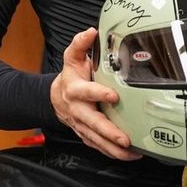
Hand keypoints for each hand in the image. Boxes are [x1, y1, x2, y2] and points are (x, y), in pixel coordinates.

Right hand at [50, 27, 140, 160]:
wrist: (56, 97)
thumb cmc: (71, 76)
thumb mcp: (72, 57)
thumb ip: (80, 44)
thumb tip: (90, 31)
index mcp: (75, 90)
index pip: (87, 92)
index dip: (99, 94)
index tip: (114, 96)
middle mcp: (78, 110)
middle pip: (93, 123)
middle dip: (108, 132)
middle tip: (124, 138)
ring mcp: (82, 125)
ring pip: (96, 139)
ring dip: (112, 148)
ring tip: (130, 152)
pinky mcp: (86, 135)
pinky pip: (98, 146)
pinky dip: (112, 153)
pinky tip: (128, 155)